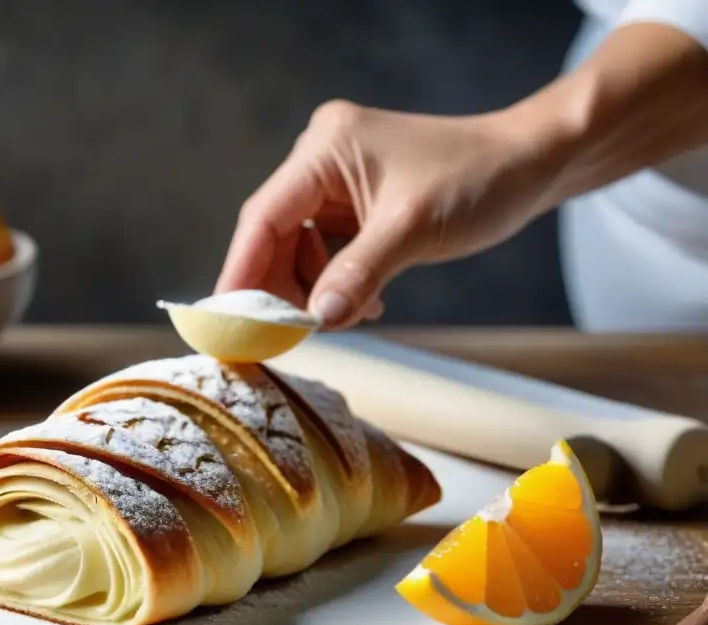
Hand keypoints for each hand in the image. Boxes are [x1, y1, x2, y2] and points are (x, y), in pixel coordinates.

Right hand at [215, 99, 563, 328]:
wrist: (532, 163)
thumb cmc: (478, 179)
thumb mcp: (412, 229)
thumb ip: (357, 274)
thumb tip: (315, 321)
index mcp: (325, 149)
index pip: (264, 217)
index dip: (243, 272)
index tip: (231, 322)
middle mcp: (323, 159)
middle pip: (276, 237)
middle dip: (285, 289)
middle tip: (294, 335)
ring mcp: (339, 181)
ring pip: (301, 250)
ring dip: (318, 291)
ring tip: (352, 314)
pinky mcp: (357, 202)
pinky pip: (328, 251)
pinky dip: (339, 282)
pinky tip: (366, 301)